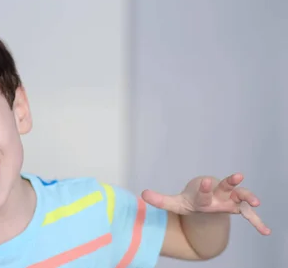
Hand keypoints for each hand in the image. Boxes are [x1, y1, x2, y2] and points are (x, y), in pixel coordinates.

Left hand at [141, 173, 270, 234]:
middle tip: (237, 175)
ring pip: (240, 195)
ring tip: (256, 201)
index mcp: (202, 194)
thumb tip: (143, 194)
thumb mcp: (175, 203)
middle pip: (224, 187)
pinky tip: (265, 232)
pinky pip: (249, 214)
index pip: (203, 191)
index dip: (205, 187)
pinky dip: (257, 222)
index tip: (207, 181)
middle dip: (230, 182)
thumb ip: (160, 200)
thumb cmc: (190, 201)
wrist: (204, 196)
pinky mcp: (237, 207)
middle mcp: (217, 194)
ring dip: (248, 195)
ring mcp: (229, 200)